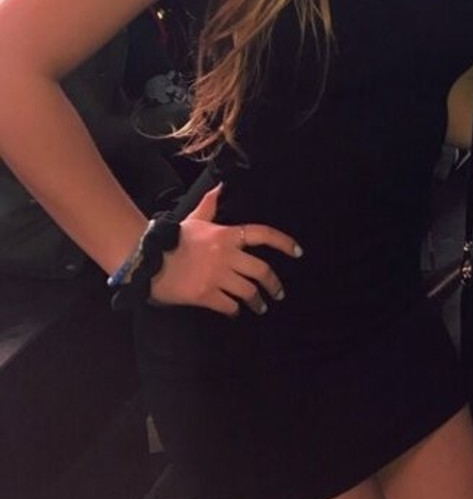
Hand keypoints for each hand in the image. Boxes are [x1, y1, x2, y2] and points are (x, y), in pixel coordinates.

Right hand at [149, 185, 301, 315]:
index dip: (284, 243)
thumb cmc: (172, 239)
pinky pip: (229, 306)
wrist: (148, 260)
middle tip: (279, 293)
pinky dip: (235, 311)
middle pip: (262, 270)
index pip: (263, 235)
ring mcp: (216, 276)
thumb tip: (221, 186)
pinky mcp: (205, 294)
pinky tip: (235, 312)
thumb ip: (210, 205)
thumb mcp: (194, 219)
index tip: (298, 252)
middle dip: (274, 284)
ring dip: (257, 301)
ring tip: (260, 307)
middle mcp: (226, 255)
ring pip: (248, 291)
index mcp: (226, 235)